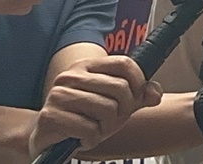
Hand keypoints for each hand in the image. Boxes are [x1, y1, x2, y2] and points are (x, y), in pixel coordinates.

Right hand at [29, 56, 161, 154]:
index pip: (125, 63)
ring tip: (95, 128)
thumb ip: (138, 96)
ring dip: (107, 127)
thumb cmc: (83, 116)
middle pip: (120, 88)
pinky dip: (92, 139)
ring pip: (108, 109)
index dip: (138, 82)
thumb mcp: (115, 103)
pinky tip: (82, 137)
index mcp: (87, 65)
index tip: (134, 97)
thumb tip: (155, 94)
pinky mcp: (51, 116)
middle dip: (123, 110)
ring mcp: (59, 94)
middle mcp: (71, 76)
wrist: (47, 134)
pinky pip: (90, 129)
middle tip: (111, 119)